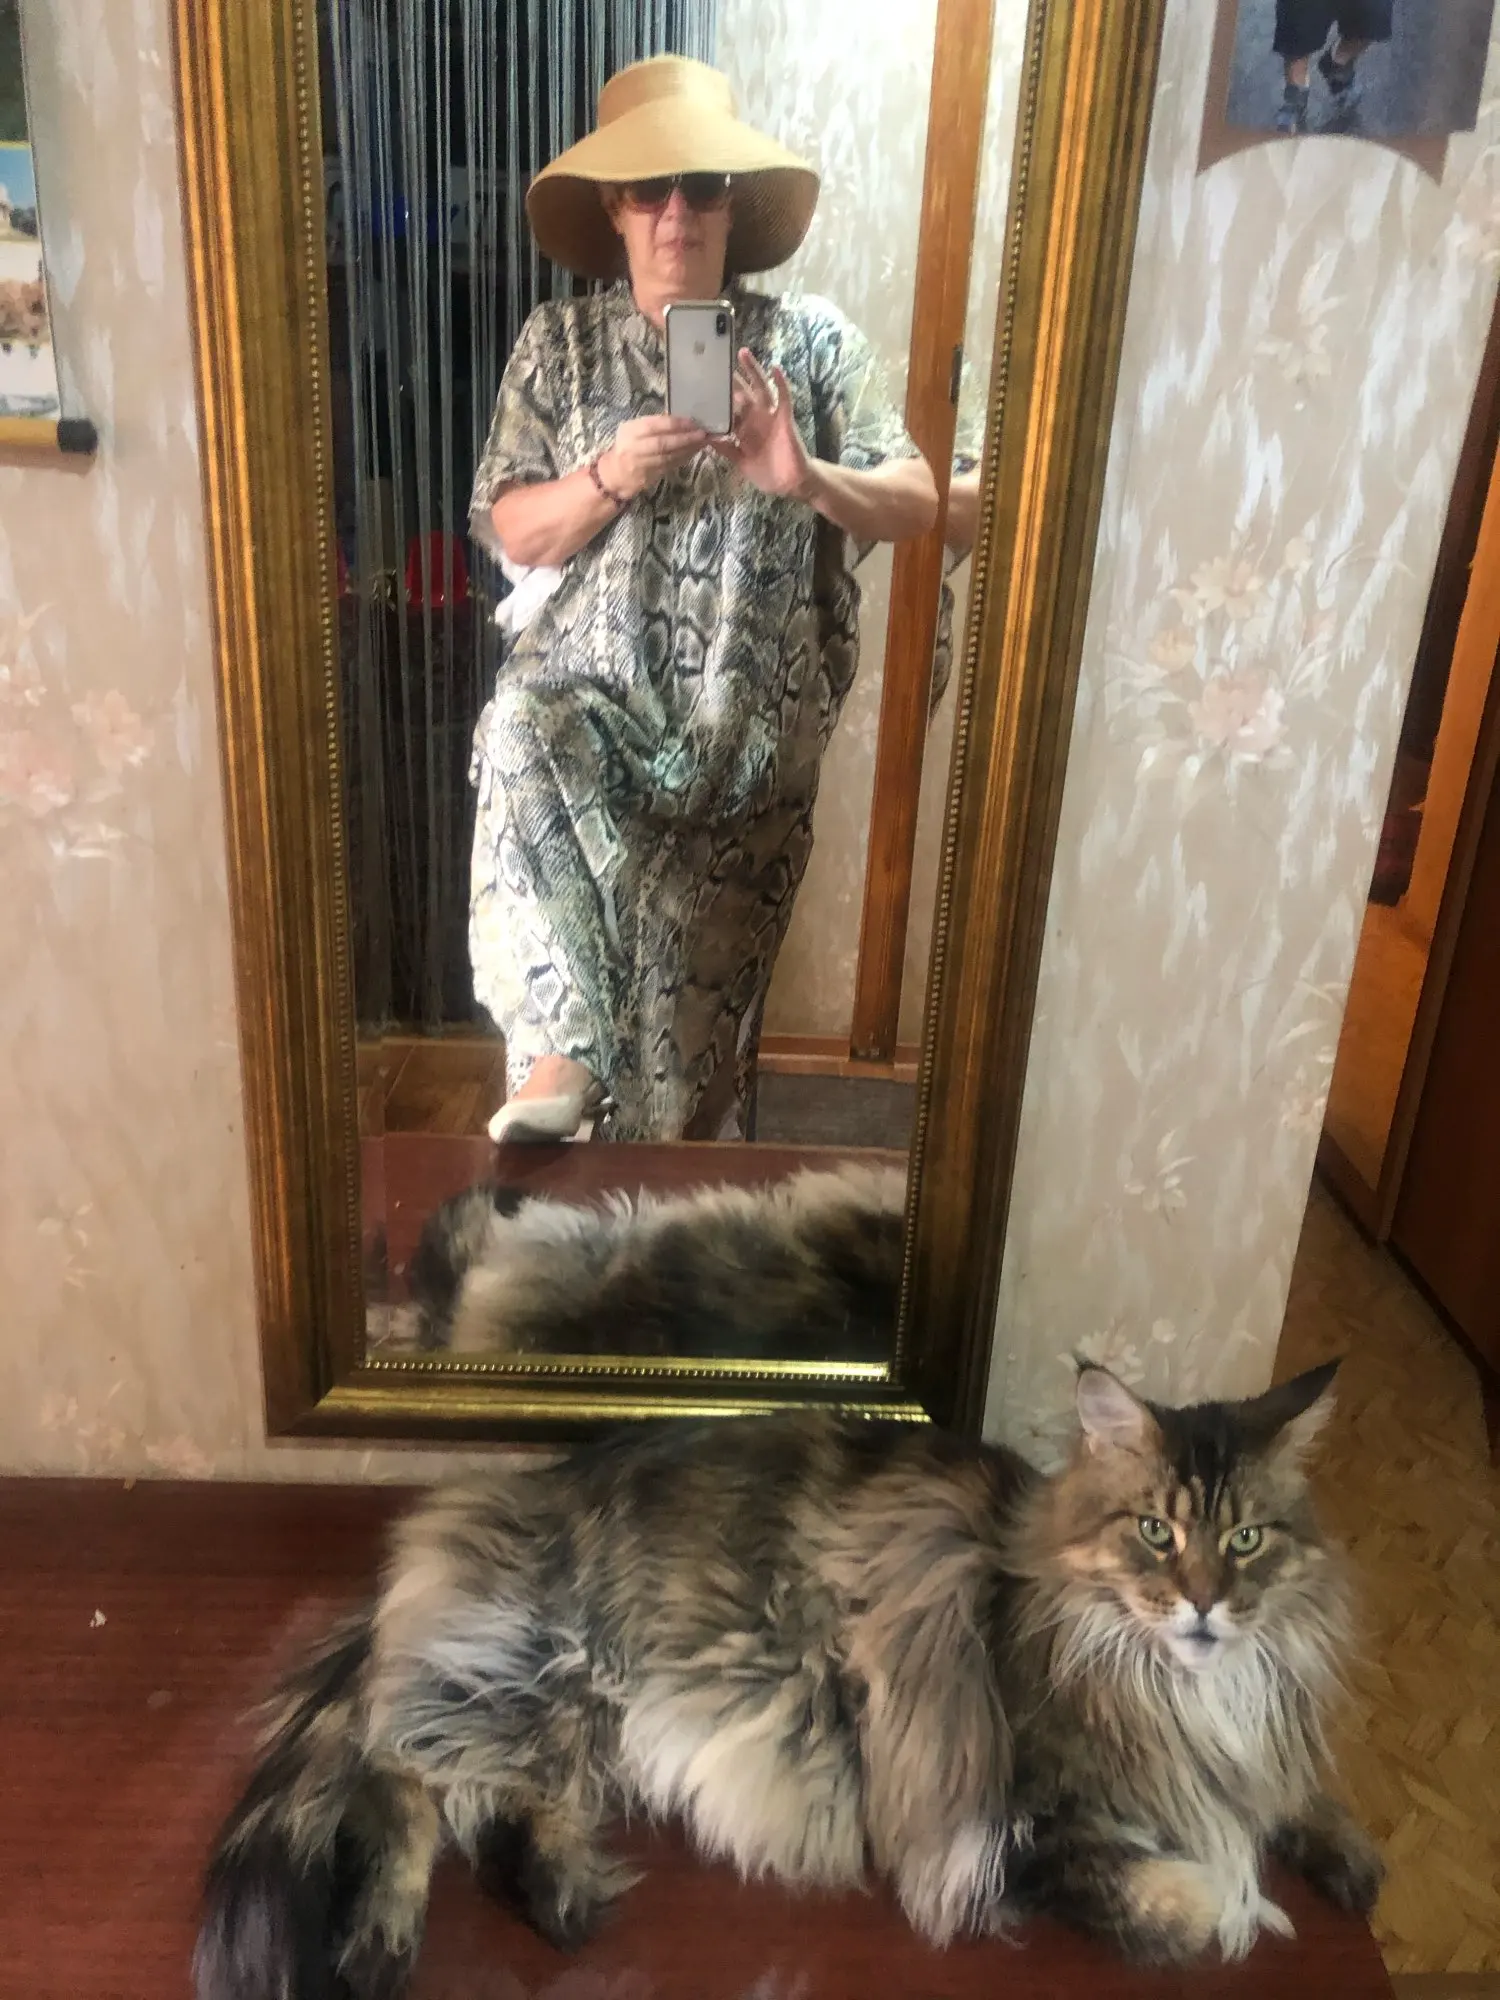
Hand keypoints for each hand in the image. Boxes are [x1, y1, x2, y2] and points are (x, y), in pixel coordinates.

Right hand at [599, 415, 708, 499]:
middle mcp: (635, 448)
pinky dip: (683, 459)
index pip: (655, 425)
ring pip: (668, 457)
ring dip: (688, 450)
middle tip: (702, 434)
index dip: (675, 423)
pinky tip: (693, 453)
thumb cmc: (627, 447)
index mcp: (631, 431)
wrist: (614, 474)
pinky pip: (670, 466)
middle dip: (685, 438)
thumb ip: (653, 426)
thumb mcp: (633, 430)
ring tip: (702, 443)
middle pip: (663, 443)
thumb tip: (681, 421)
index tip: (692, 422)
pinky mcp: (649, 477)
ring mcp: (642, 464)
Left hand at [713, 349, 813, 501]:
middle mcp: (755, 418)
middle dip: (730, 378)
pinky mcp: (785, 418)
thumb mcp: (740, 461)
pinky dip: (780, 383)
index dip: (716, 396)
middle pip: (740, 392)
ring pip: (760, 388)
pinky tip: (775, 368)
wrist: (790, 484)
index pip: (727, 408)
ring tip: (742, 353)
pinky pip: (783, 398)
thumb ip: (725, 449)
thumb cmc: (767, 473)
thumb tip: (705, 437)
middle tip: (717, 359)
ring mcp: (770, 416)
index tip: (702, 382)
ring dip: (752, 371)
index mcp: (743, 429)